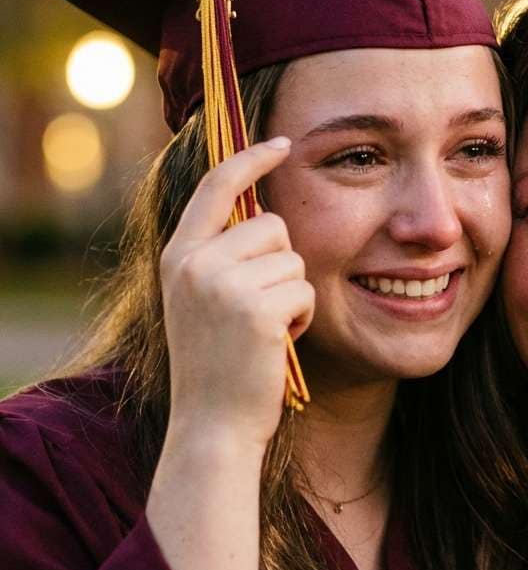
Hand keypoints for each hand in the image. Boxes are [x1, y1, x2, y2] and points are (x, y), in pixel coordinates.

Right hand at [159, 137, 314, 454]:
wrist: (212, 425)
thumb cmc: (217, 364)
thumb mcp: (201, 299)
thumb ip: (220, 255)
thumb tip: (262, 211)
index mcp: (179, 256)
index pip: (216, 187)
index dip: (251, 159)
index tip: (281, 143)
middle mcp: (195, 263)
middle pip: (272, 224)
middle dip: (282, 261)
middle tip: (258, 310)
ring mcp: (223, 286)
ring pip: (294, 260)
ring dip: (293, 295)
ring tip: (264, 331)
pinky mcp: (256, 311)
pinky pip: (306, 291)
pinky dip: (303, 319)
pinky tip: (277, 344)